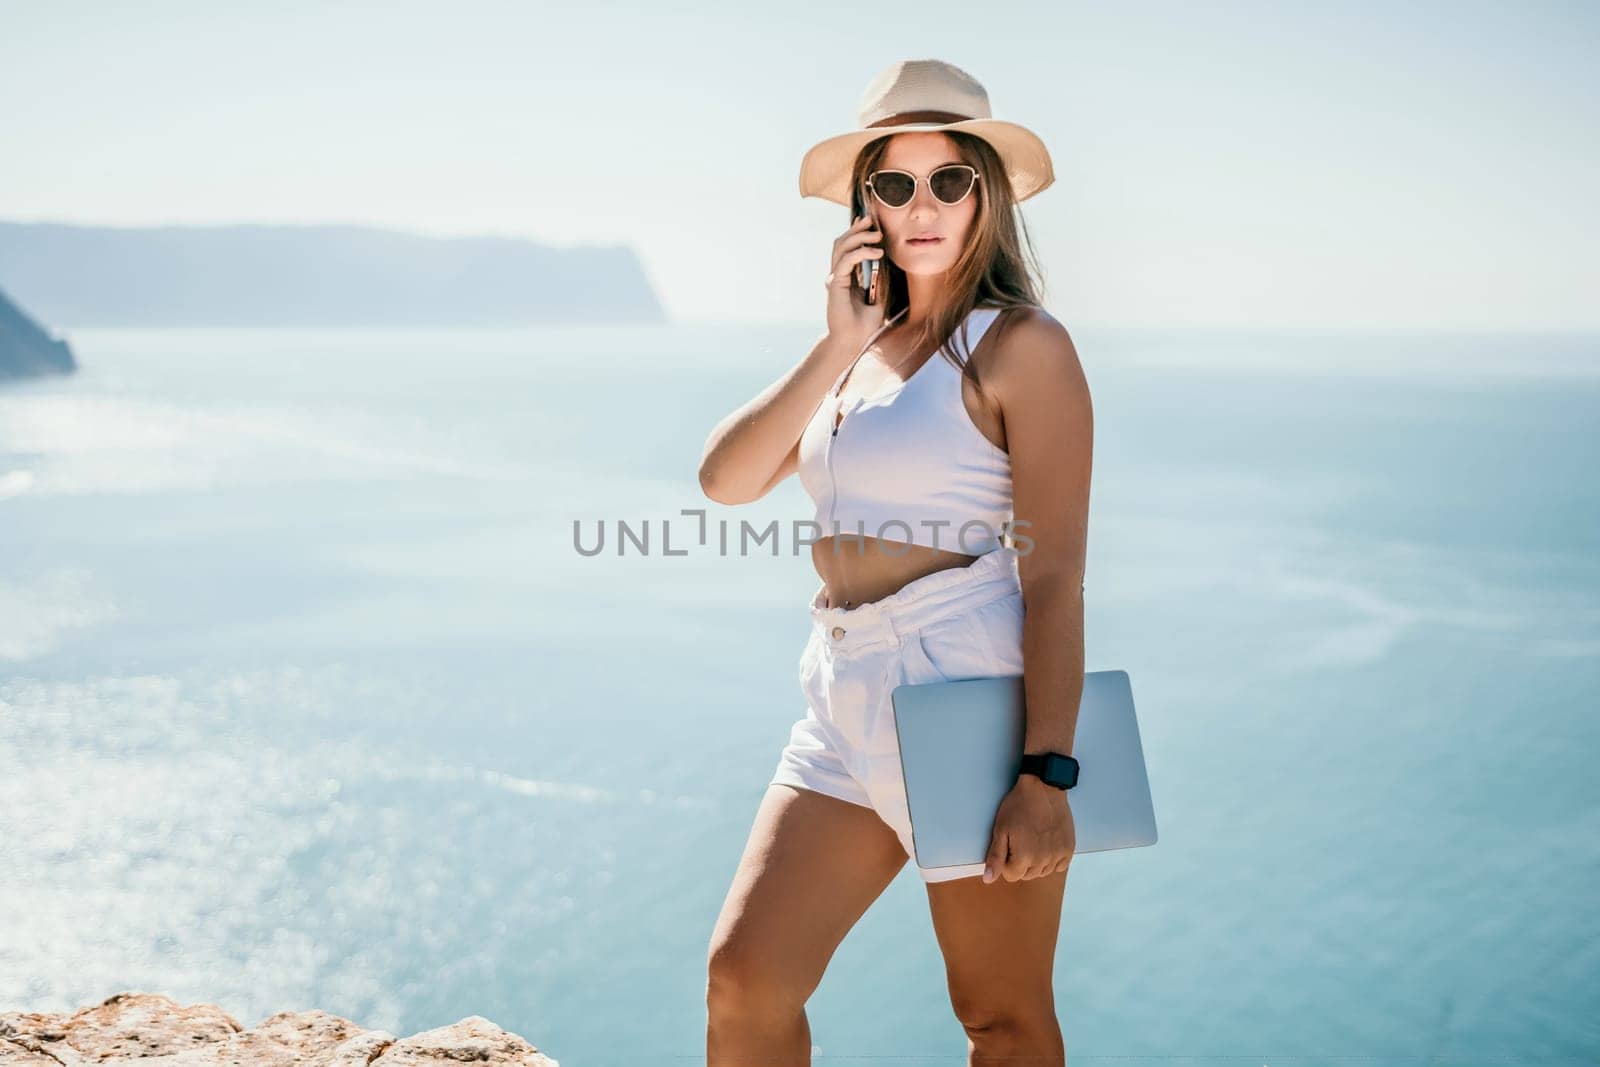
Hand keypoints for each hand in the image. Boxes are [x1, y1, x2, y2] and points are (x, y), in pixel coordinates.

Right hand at [824, 212, 886, 346]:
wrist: (852, 341)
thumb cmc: (864, 325)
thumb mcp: (879, 298)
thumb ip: (880, 280)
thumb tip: (887, 261)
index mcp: (846, 277)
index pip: (847, 248)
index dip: (856, 233)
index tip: (870, 222)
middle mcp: (837, 275)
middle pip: (842, 243)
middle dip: (856, 229)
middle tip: (871, 219)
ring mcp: (834, 278)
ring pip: (841, 247)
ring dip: (858, 236)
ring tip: (876, 234)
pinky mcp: (834, 284)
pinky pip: (845, 261)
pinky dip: (861, 253)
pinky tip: (876, 252)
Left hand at [983, 775, 1075, 883]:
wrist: (1043, 789)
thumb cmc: (1019, 806)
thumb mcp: (1001, 829)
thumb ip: (995, 857)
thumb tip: (989, 880)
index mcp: (1023, 858)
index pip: (1011, 876)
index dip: (1007, 861)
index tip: (1010, 844)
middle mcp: (1042, 861)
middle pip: (1027, 875)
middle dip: (1021, 862)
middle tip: (1021, 839)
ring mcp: (1057, 855)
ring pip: (1043, 871)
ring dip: (1037, 861)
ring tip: (1034, 839)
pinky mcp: (1068, 849)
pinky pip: (1059, 866)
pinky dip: (1053, 858)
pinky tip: (1047, 843)